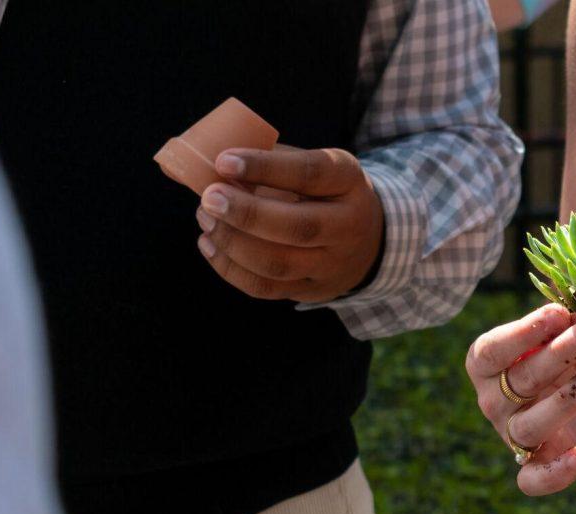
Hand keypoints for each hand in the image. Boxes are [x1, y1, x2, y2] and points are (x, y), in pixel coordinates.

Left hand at [195, 147, 384, 302]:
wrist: (369, 241)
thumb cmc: (324, 192)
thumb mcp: (315, 165)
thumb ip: (272, 161)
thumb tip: (211, 164)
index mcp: (348, 181)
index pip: (310, 174)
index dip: (265, 168)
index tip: (224, 161)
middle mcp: (348, 227)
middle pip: (298, 228)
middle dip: (246, 213)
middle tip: (209, 198)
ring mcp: (332, 265)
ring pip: (277, 265)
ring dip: (232, 243)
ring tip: (206, 218)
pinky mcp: (312, 291)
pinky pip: (266, 288)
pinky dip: (229, 268)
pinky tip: (210, 244)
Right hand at [467, 305, 575, 494]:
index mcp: (490, 363)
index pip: (491, 350)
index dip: (522, 333)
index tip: (559, 313)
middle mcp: (494, 401)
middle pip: (519, 380)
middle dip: (560, 353)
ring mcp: (512, 436)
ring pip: (530, 425)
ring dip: (566, 401)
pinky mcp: (535, 467)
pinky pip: (532, 480)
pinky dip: (555, 473)